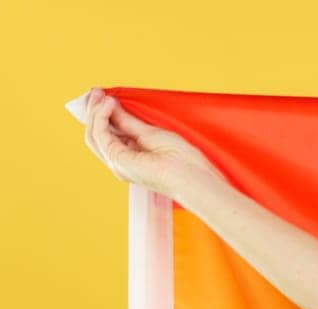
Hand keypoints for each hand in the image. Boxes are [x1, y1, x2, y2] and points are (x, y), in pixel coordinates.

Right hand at [80, 87, 227, 198]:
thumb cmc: (181, 159)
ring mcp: (117, 163)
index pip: (106, 134)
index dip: (101, 114)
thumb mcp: (151, 133)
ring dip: (95, 112)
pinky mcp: (118, 160)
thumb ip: (128, 121)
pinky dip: (101, 117)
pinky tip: (110, 105)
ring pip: (93, 135)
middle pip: (95, 134)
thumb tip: (111, 105)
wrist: (192, 176)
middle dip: (94, 111)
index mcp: (129, 157)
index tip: (103, 95)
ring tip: (104, 96)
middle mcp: (120, 162)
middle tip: (98, 91)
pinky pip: (100, 135)